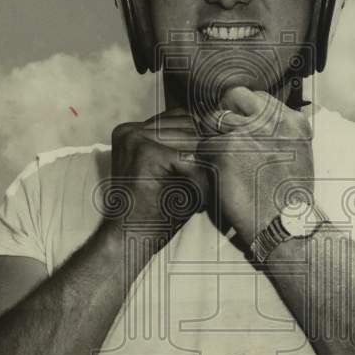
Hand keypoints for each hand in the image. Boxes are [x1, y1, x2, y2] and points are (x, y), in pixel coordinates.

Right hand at [105, 107, 210, 235]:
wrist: (130, 236)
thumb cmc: (157, 208)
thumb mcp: (176, 171)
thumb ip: (192, 149)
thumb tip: (224, 133)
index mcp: (134, 130)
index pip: (181, 119)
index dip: (202, 138)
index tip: (217, 157)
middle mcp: (131, 129)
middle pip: (187, 124)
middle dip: (206, 148)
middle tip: (218, 174)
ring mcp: (135, 137)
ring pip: (190, 139)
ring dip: (204, 164)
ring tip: (209, 187)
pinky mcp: (144, 152)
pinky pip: (187, 158)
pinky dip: (198, 179)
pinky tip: (200, 197)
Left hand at [197, 86, 313, 243]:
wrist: (284, 222)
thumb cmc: (289, 196)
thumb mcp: (298, 153)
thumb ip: (279, 132)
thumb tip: (256, 123)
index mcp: (292, 120)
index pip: (257, 96)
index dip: (243, 109)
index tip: (238, 125)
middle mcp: (270, 120)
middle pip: (233, 98)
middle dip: (225, 115)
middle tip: (223, 137)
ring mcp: (246, 131)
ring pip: (213, 120)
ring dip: (213, 138)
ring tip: (222, 161)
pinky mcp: (225, 147)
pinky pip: (203, 145)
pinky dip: (205, 159)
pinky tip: (217, 175)